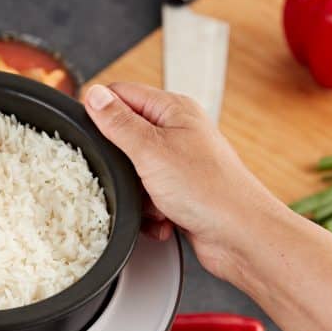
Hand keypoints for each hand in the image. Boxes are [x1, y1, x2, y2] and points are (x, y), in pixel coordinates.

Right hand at [84, 82, 283, 278]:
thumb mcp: (151, 150)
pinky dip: (149, 213)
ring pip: (133, 173)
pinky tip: (163, 219)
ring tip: (154, 202)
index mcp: (174, 110)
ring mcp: (180, 164)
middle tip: (129, 176)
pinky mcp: (180, 193)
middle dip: (119, 164)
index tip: (91, 136)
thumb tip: (95, 94)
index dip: (101, 112)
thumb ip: (118, 122)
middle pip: (125, 138)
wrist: (241, 236)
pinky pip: (148, 198)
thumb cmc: (209, 190)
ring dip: (136, 193)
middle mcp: (178, 133)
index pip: (121, 94)